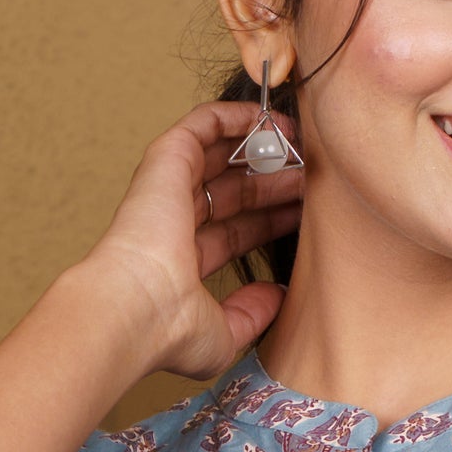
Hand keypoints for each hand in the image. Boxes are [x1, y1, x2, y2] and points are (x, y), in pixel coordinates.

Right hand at [86, 97, 305, 382]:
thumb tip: (276, 295)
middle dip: (274, 183)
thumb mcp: (225, 335)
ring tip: (302, 141)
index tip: (308, 212)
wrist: (136, 307)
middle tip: (314, 176)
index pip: (236, 232)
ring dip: (261, 147)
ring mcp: (167, 188)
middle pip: (234, 192)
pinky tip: (273, 117)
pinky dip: (237, 116)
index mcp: (183, 262)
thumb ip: (251, 315)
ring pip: (221, 156)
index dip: (272, 220)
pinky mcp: (166, 159)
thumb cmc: (169, 330)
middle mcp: (173, 222)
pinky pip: (204, 123)